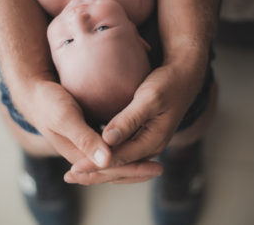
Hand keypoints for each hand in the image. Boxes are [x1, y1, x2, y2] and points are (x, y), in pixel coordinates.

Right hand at [17, 80, 162, 182]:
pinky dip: (121, 152)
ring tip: (150, 163)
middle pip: (112, 169)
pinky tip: (132, 146)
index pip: (111, 169)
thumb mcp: (65, 118)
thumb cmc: (49, 102)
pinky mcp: (85, 137)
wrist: (34, 94)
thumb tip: (107, 160)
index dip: (134, 169)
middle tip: (160, 169)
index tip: (156, 167)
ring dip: (130, 164)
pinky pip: (107, 150)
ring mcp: (83, 147)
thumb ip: (85, 139)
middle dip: (136, 170)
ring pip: (111, 162)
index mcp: (78, 154)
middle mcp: (81, 155)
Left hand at [66, 51, 207, 183]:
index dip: (95, 164)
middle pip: (119, 168)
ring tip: (76, 174)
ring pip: (120, 164)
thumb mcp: (149, 99)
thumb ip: (129, 120)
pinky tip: (92, 158)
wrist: (184, 77)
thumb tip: (108, 140)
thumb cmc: (167, 84)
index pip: (119, 159)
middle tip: (68, 177)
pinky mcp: (142, 137)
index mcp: (153, 141)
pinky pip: (123, 155)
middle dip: (93, 173)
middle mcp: (150, 147)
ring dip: (98, 170)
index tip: (74, 169)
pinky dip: (106, 160)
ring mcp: (147, 143)